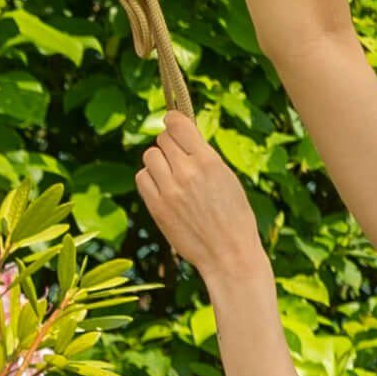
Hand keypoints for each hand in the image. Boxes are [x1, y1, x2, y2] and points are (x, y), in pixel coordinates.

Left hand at [134, 128, 262, 286]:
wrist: (229, 254)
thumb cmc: (234, 217)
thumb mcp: (226, 179)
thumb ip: (204, 157)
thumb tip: (183, 136)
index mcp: (208, 162)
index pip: (178, 125)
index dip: (174, 120)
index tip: (173, 122)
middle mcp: (186, 173)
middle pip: (162, 139)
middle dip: (169, 144)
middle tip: (179, 158)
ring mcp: (169, 191)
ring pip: (150, 156)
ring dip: (158, 161)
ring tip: (172, 175)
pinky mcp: (156, 207)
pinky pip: (142, 178)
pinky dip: (149, 179)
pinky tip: (163, 188)